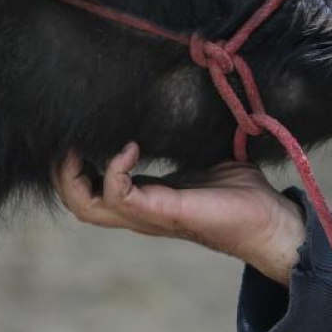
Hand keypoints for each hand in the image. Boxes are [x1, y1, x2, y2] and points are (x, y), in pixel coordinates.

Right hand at [52, 142, 305, 285]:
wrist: (269, 221)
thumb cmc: (241, 195)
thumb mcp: (204, 161)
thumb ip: (183, 145)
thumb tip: (182, 110)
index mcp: (145, 198)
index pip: (92, 191)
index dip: (76, 166)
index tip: (81, 133)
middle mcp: (140, 211)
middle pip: (77, 204)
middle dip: (62, 173)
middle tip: (67, 142)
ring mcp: (148, 215)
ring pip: (86, 208)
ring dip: (74, 175)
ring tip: (80, 147)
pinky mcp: (163, 212)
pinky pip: (120, 196)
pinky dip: (115, 169)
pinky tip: (130, 147)